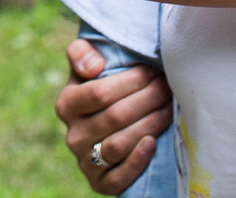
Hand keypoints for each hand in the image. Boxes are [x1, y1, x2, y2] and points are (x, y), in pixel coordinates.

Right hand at [56, 40, 172, 193]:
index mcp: (66, 104)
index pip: (99, 93)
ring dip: (149, 125)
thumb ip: (82, 53)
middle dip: (147, 99)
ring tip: (168, 108)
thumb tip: (94, 67)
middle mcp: (72, 135)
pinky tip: (153, 142)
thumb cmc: (101, 89)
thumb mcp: (87, 66)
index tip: (153, 71)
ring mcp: (85, 162)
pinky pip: (118, 177)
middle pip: (114, 117)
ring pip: (118, 145)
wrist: (105, 128)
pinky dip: (138, 160)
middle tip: (167, 87)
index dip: (131, 81)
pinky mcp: (99, 184)